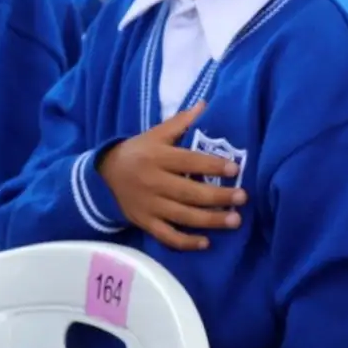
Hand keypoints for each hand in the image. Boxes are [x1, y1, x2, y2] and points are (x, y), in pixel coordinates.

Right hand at [98, 102, 247, 251]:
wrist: (105, 175)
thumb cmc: (138, 151)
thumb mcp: (156, 134)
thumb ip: (181, 122)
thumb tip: (204, 104)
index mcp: (158, 157)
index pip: (188, 162)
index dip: (211, 166)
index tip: (234, 169)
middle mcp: (153, 182)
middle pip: (189, 193)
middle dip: (218, 196)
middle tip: (243, 197)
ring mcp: (149, 205)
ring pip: (182, 216)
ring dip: (210, 220)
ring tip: (235, 220)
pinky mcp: (145, 222)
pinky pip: (166, 236)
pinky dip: (186, 242)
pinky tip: (206, 242)